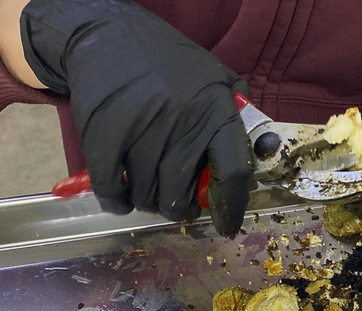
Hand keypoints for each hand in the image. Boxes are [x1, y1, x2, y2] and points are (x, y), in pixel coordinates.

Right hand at [20, 0, 252, 235]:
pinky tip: (122, 199)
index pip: (233, 171)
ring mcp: (140, 131)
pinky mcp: (104, 136)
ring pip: (147, 194)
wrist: (106, 36)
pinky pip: (112, 189)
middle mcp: (180, 124)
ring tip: (150, 195)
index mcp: (214, 111)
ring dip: (149, 204)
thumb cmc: (166, 62)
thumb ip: (236, 110)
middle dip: (180, 209)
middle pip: (181, 193)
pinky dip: (117, 202)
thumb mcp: (214, 76)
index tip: (226, 224)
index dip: (232, 206)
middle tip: (179, 207)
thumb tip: (257, 147)